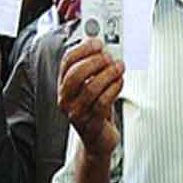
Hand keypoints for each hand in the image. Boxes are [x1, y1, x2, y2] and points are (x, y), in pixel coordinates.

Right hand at [57, 38, 123, 155]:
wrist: (98, 139)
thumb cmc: (95, 110)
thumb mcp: (91, 86)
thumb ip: (94, 68)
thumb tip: (104, 48)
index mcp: (63, 86)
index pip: (67, 62)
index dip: (83, 48)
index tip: (97, 42)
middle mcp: (66, 99)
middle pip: (75, 74)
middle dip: (95, 62)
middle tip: (109, 57)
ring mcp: (77, 113)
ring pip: (90, 88)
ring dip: (108, 74)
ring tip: (119, 68)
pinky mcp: (91, 124)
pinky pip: (102, 103)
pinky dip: (114, 89)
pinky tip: (119, 82)